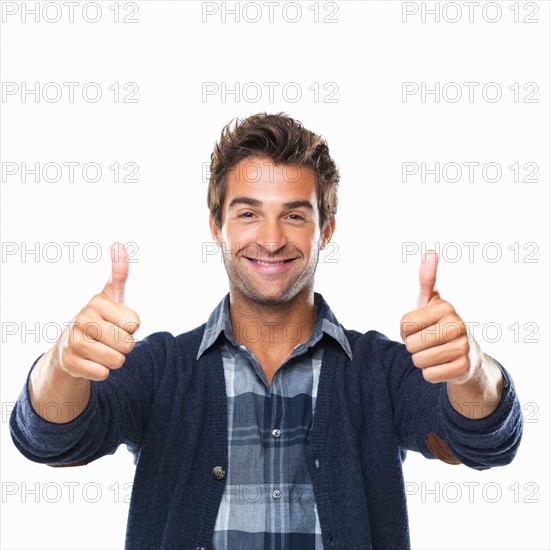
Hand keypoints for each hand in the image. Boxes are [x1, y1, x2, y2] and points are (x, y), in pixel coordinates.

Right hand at [51, 242, 140, 380]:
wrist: (70, 347)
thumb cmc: (99, 318)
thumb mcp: (112, 295)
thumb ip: (119, 273)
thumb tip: (119, 244)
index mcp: (96, 301)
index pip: (135, 324)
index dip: (131, 327)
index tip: (116, 322)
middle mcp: (82, 318)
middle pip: (128, 344)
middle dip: (124, 345)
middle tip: (109, 338)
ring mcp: (73, 341)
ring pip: (118, 360)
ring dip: (114, 359)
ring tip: (101, 349)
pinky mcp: (70, 363)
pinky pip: (103, 374)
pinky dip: (102, 371)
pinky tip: (91, 361)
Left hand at [400, 251, 471, 384]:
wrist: (466, 354)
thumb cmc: (440, 324)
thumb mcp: (431, 301)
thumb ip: (427, 279)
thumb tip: (431, 251)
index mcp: (445, 307)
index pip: (403, 324)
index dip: (405, 330)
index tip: (421, 327)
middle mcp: (458, 324)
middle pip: (410, 344)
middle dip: (413, 346)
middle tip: (428, 342)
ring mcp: (464, 347)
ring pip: (418, 360)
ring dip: (421, 360)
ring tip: (435, 352)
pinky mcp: (464, 368)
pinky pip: (428, 375)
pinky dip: (430, 373)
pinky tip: (443, 365)